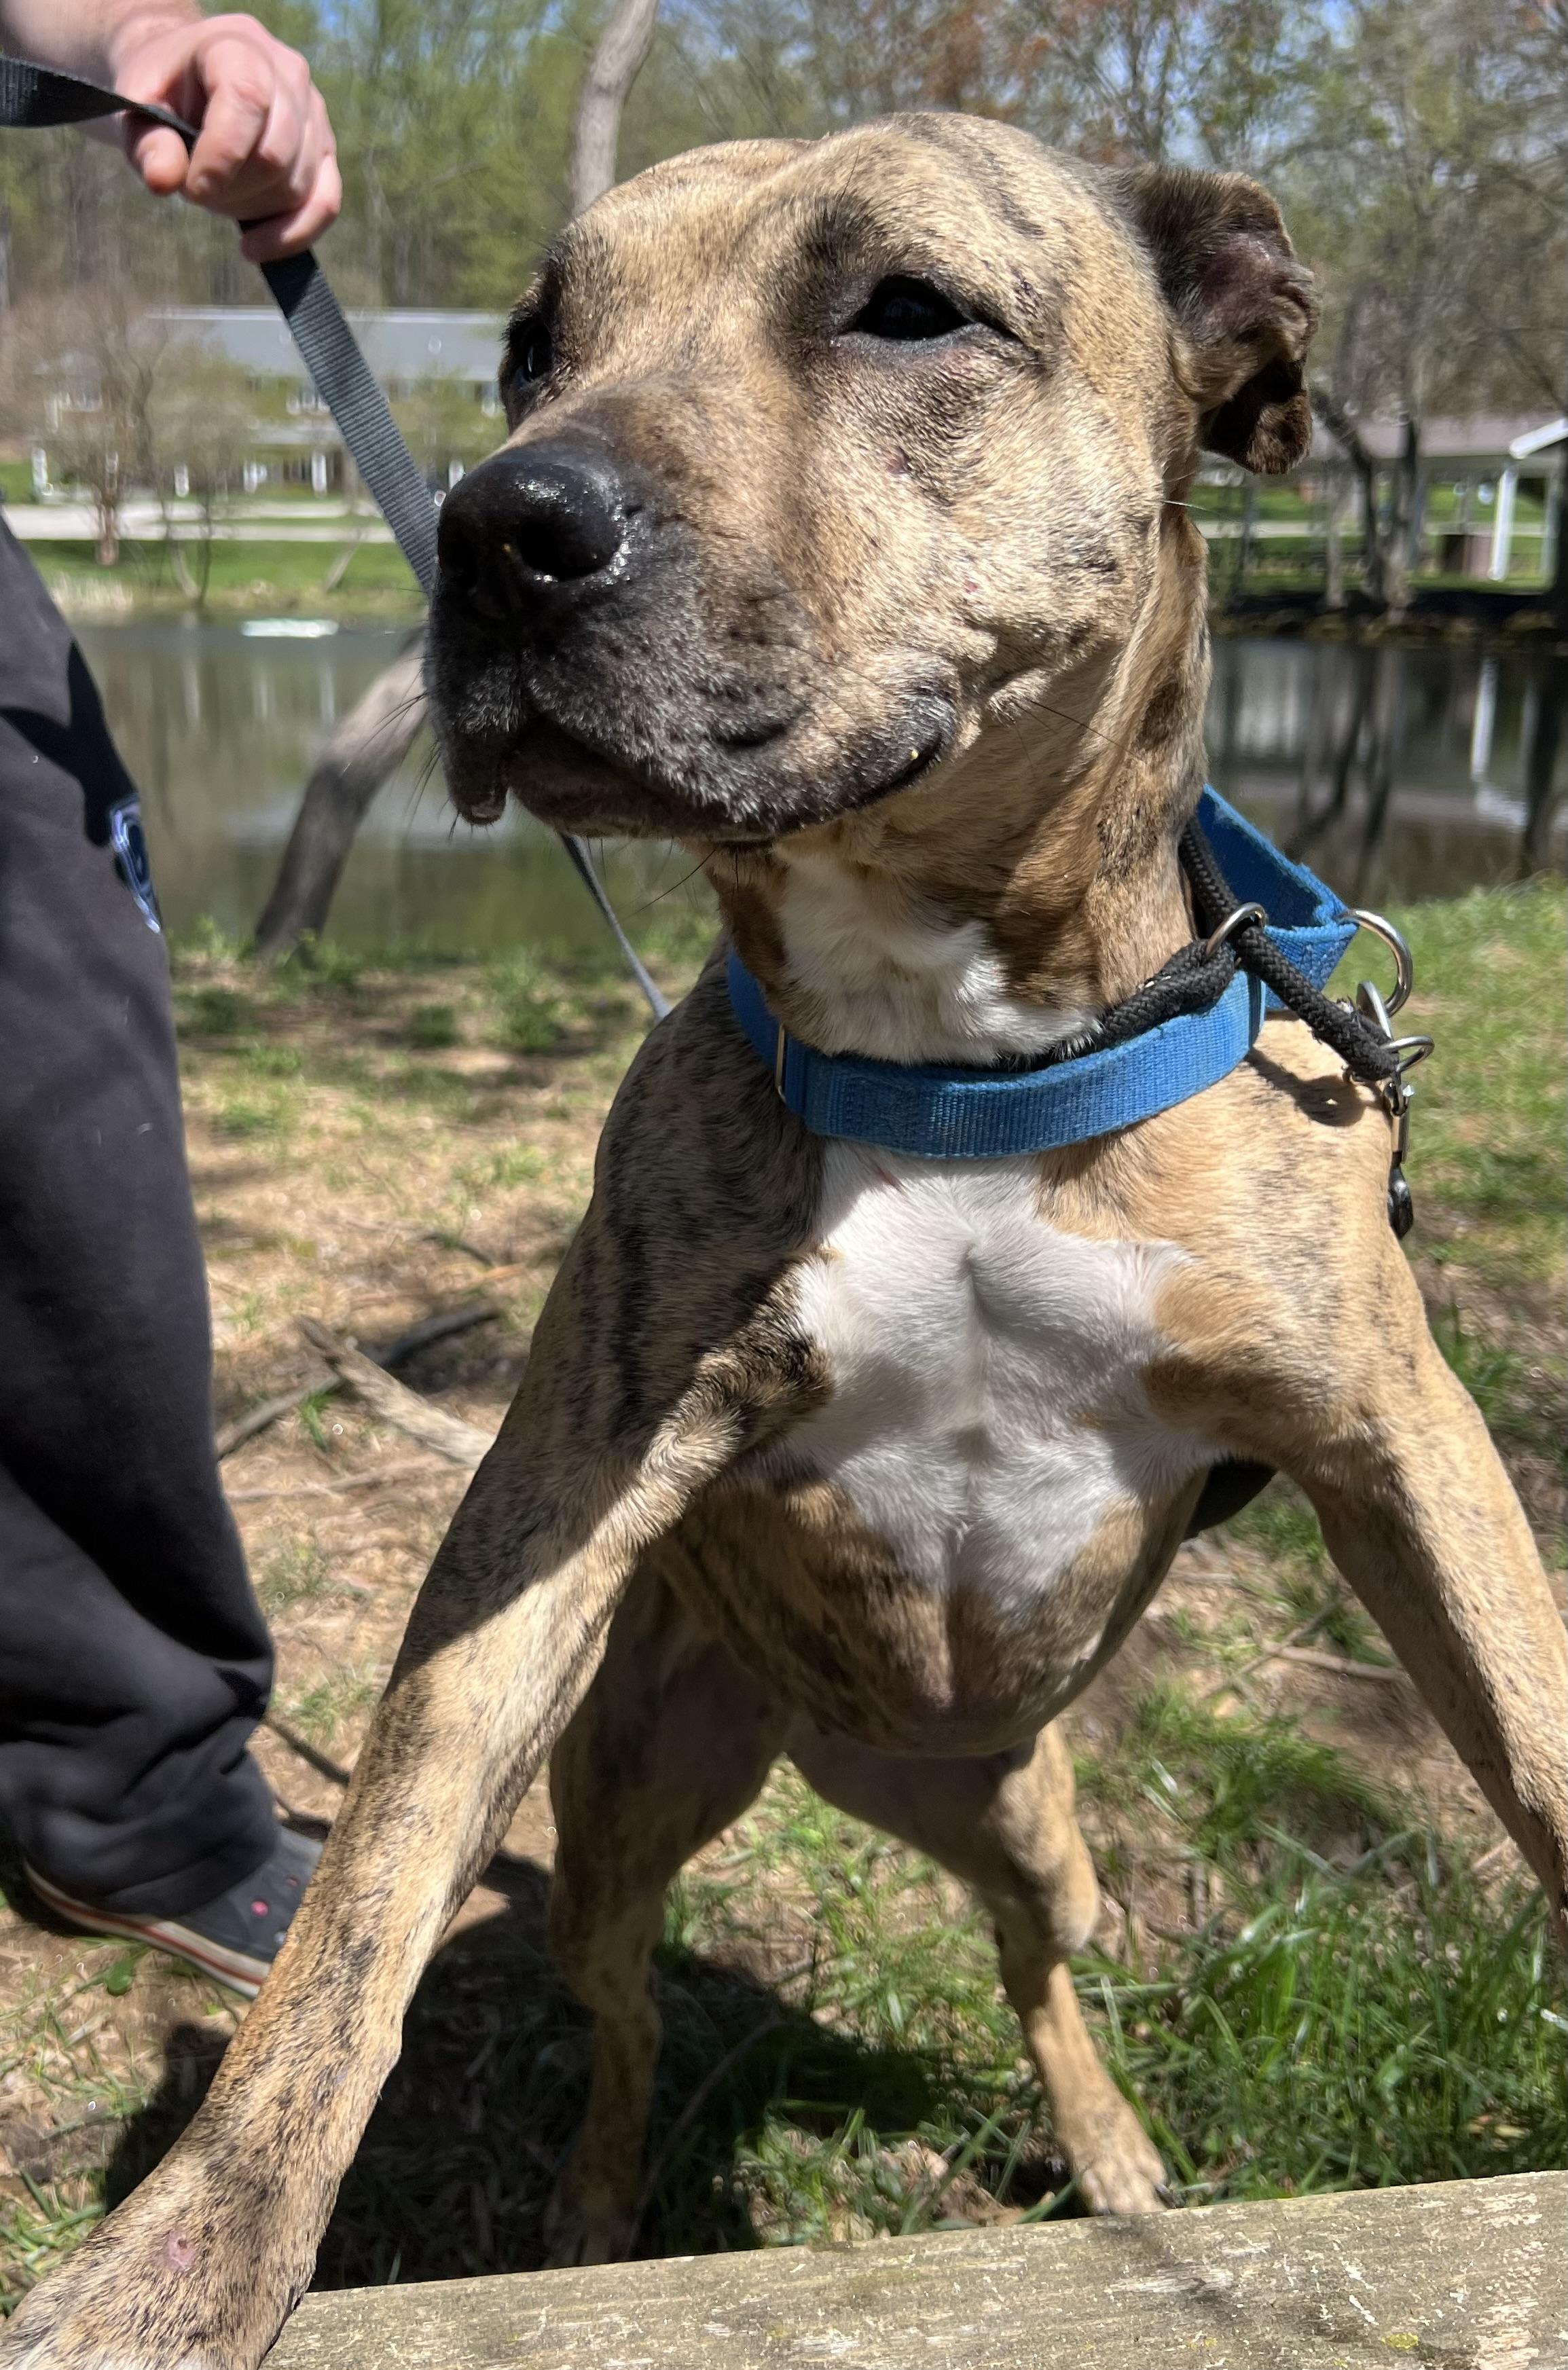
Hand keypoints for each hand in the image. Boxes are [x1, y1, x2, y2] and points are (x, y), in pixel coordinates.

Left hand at [104, 10, 340, 260]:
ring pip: (297, 184)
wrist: (186, 82)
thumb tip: (163, 180)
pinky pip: (325, 203)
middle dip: (231, 189)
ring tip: (217, 195)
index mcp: (236, 44)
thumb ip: (147, 142)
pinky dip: (293, 235)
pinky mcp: (324, 150)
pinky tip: (255, 247)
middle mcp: (286, 72)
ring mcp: (313, 112)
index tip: (192, 190)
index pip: (247, 98)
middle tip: (195, 189)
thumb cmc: (162, 94)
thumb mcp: (137, 109)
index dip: (222, 154)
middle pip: (275, 154)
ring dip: (251, 209)